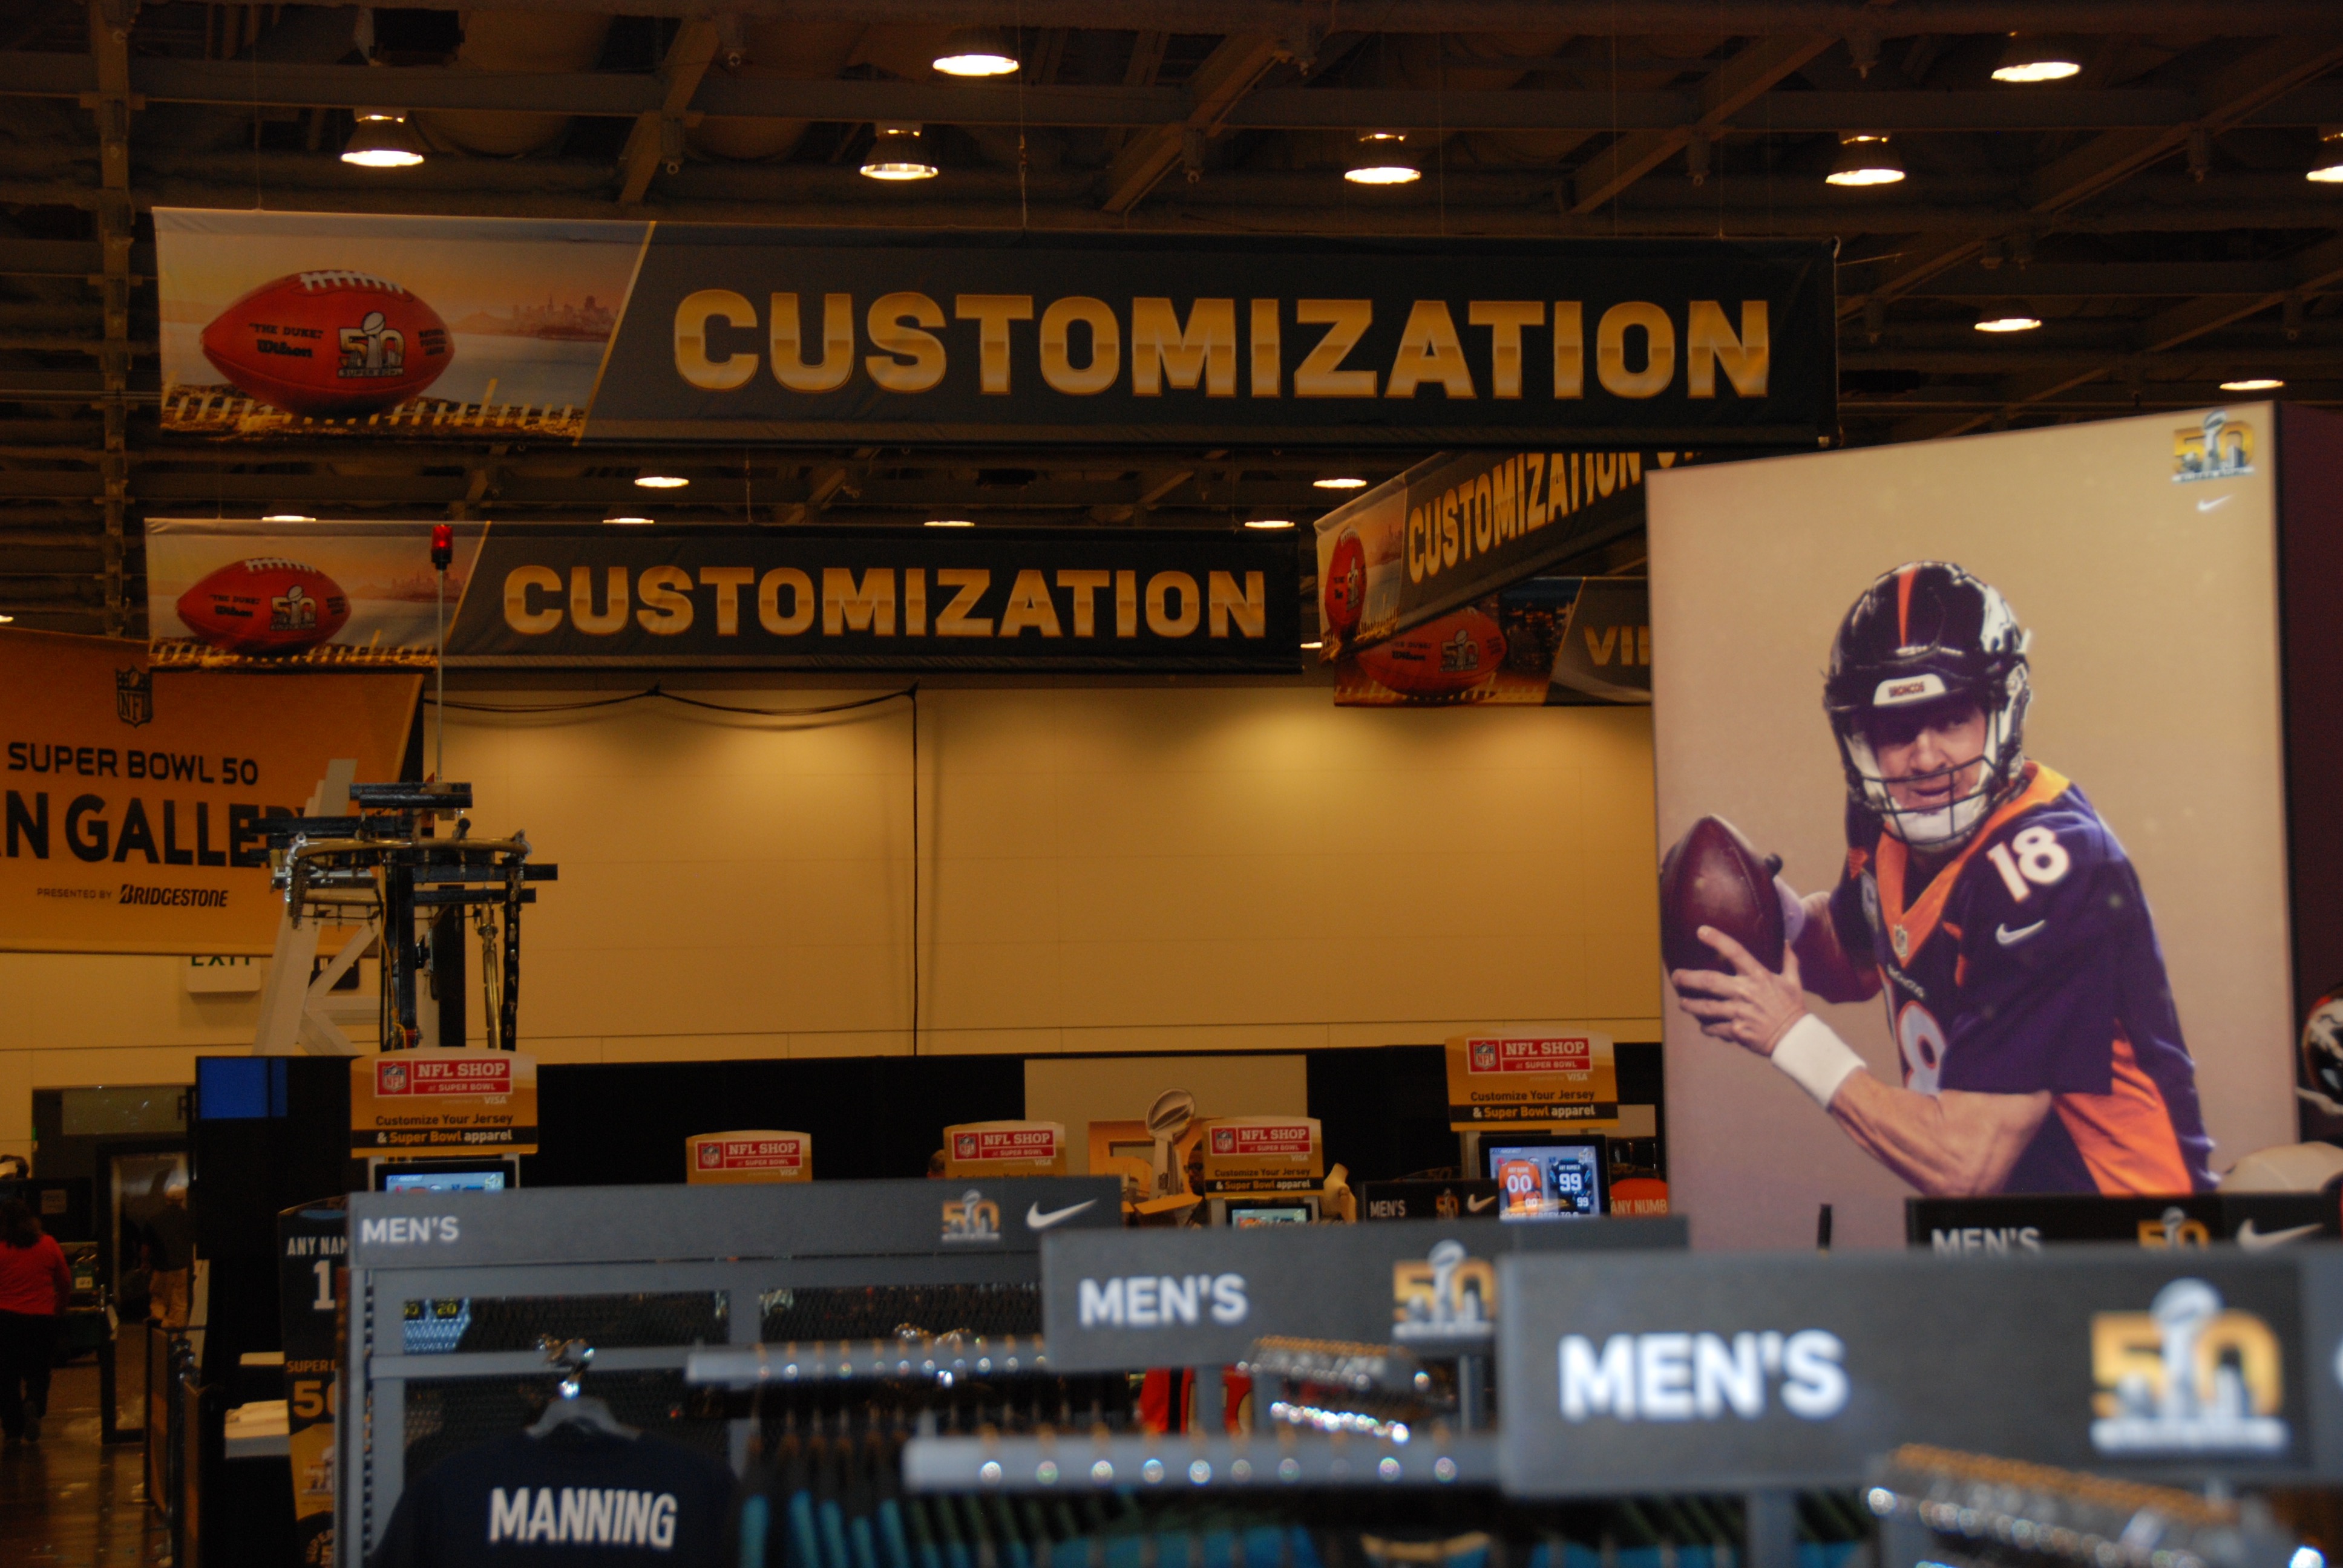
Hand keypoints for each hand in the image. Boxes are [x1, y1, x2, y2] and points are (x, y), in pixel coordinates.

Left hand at [1670, 925, 1808, 1057]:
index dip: (1717, 940)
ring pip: (1705, 1007)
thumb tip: (1785, 942)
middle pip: (1709, 981)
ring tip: (1682, 1002)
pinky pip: (1714, 1028)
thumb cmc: (1793, 1007)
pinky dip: (1707, 1027)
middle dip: (1688, 978)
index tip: (1701, 931)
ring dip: (1690, 1005)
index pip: (1735, 952)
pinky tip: (1703, 1025)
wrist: (1795, 1037)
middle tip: (1676, 976)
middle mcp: (1745, 992)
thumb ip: (1788, 960)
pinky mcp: (1736, 1031)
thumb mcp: (1793, 981)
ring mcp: (1739, 1012)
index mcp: (1758, 977)